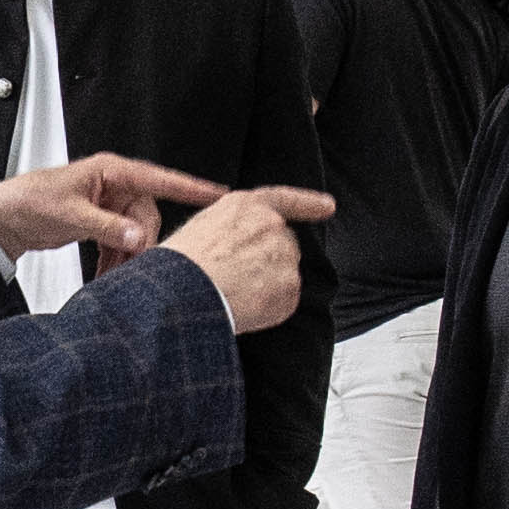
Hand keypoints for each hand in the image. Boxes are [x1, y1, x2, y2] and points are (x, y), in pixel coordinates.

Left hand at [0, 152, 215, 260]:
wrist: (5, 217)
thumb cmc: (29, 201)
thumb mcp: (69, 214)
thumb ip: (106, 226)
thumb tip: (138, 236)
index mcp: (110, 172)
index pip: (158, 179)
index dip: (190, 187)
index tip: (218, 194)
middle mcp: (114, 185)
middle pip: (148, 216)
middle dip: (143, 243)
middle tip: (134, 264)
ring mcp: (109, 205)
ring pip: (136, 233)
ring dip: (129, 256)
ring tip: (115, 275)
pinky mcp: (103, 222)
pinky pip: (122, 241)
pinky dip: (117, 259)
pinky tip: (108, 274)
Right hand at [157, 184, 336, 333]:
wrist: (183, 292)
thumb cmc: (180, 264)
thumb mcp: (200, 229)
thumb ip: (230, 229)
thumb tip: (236, 247)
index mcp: (246, 205)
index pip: (285, 199)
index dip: (309, 203)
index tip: (328, 206)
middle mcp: (271, 225)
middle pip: (284, 244)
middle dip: (269, 261)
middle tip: (238, 279)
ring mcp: (284, 256)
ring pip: (285, 274)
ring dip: (268, 286)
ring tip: (234, 295)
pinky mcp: (290, 287)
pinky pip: (284, 302)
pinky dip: (269, 310)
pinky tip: (245, 309)